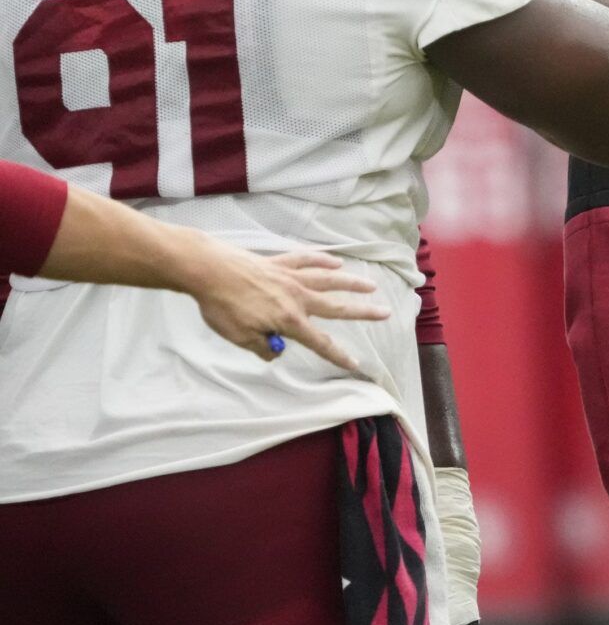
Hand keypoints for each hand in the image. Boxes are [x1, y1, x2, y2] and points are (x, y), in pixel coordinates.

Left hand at [178, 243, 387, 371]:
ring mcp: (290, 277)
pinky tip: (336, 262)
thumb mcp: (239, 337)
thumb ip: (262, 347)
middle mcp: (297, 297)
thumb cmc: (221, 306)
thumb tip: (276, 352)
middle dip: (362, 312)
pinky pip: (306, 260)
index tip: (355, 364)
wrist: (208, 270)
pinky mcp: (279, 262)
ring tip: (371, 285)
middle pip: (336, 307)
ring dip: (351, 283)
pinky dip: (322, 260)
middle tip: (385, 312)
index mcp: (289, 320)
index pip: (319, 342)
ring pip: (328, 280)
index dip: (338, 355)